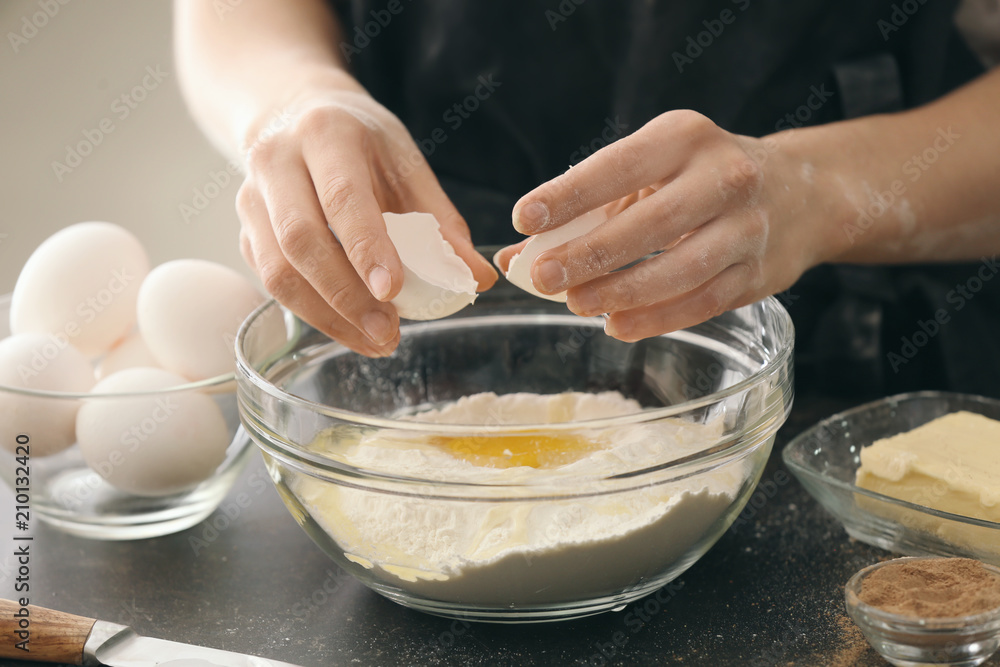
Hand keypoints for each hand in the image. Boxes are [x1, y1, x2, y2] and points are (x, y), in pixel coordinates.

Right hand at [236, 88, 496, 355]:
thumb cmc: (361, 141)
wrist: (295, 113)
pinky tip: (350, 328)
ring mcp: (252, 198)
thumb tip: (476, 278)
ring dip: (327, 316)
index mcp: (326, 134)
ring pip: (277, 271)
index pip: (342, 198)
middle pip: (301, 241)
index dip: (366, 248)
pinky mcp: (245, 230)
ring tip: (375, 341)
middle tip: (388, 333)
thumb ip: (440, 222)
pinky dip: (312, 313)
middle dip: (346, 297)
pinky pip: (270, 282)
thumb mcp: (405, 163)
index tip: (393, 292)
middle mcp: (277, 161)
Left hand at [503, 110, 817, 341]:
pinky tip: (617, 325)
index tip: (523, 219)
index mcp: (685, 137)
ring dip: (621, 291)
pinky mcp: (759, 275)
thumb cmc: (700, 179)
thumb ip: (584, 209)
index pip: (618, 165)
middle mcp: (724, 176)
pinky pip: (701, 302)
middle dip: (590, 254)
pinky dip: (656, 319)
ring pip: (679, 269)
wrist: (800, 195)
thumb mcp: (650, 172)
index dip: (569, 194)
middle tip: (543, 277)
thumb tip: (514, 256)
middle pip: (650, 223)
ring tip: (576, 304)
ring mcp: (747, 228)